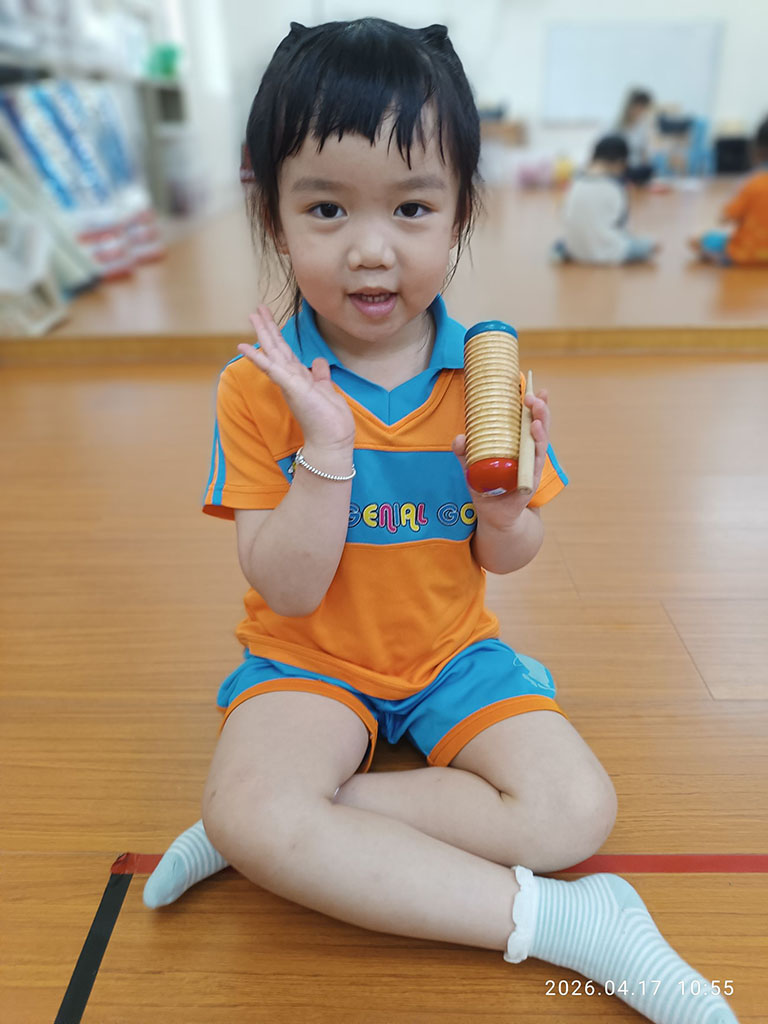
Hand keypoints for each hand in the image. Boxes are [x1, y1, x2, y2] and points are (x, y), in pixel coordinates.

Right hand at [238, 305, 354, 451]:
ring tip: (252, 315)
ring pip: (272, 353)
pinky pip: (271, 369)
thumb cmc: (329, 420)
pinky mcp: (291, 387)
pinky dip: (257, 358)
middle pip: (275, 348)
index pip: (285, 351)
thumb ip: (320, 374)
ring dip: (262, 333)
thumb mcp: (325, 389)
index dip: (277, 334)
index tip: (269, 318)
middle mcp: (290, 378)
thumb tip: (318, 360)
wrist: (332, 440)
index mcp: (298, 377)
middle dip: (267, 327)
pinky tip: (245, 346)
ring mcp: (288, 383)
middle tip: (256, 309)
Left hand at [452, 388, 550, 527]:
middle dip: (539, 411)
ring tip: (537, 414)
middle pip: (538, 428)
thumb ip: (464, 452)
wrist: (495, 517)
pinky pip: (535, 464)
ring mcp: (531, 467)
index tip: (534, 388)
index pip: (528, 420)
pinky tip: (534, 436)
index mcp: (517, 445)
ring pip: (540, 444)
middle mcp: (528, 454)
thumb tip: (459, 438)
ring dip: (540, 428)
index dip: (534, 405)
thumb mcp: (471, 468)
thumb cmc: (487, 489)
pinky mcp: (530, 481)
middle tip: (533, 396)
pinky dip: (536, 450)